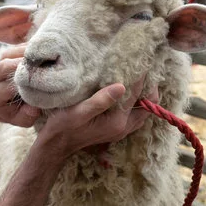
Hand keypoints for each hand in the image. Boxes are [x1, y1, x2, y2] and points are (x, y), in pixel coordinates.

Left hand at [0, 45, 40, 127]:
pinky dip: (30, 47)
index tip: (42, 83)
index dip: (24, 83)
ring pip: (9, 53)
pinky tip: (45, 50)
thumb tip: (34, 107)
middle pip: (5, 66)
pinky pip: (16, 47)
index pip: (6, 87)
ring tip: (46, 55)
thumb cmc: (17, 112)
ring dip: (28, 53)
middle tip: (45, 65)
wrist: (8, 102)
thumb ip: (27, 116)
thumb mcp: (22, 120)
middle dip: (25, 65)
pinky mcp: (7, 55)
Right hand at [37, 74, 158, 157]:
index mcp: (117, 122)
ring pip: (142, 111)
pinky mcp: (116, 129)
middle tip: (143, 69)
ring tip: (138, 78)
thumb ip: (100, 100)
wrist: (57, 144)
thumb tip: (122, 86)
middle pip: (148, 106)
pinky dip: (136, 103)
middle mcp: (124, 128)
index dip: (140, 77)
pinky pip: (135, 115)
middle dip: (148, 87)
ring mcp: (121, 130)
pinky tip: (128, 92)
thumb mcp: (79, 112)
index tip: (141, 61)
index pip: (136, 95)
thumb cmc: (64, 126)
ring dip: (143, 95)